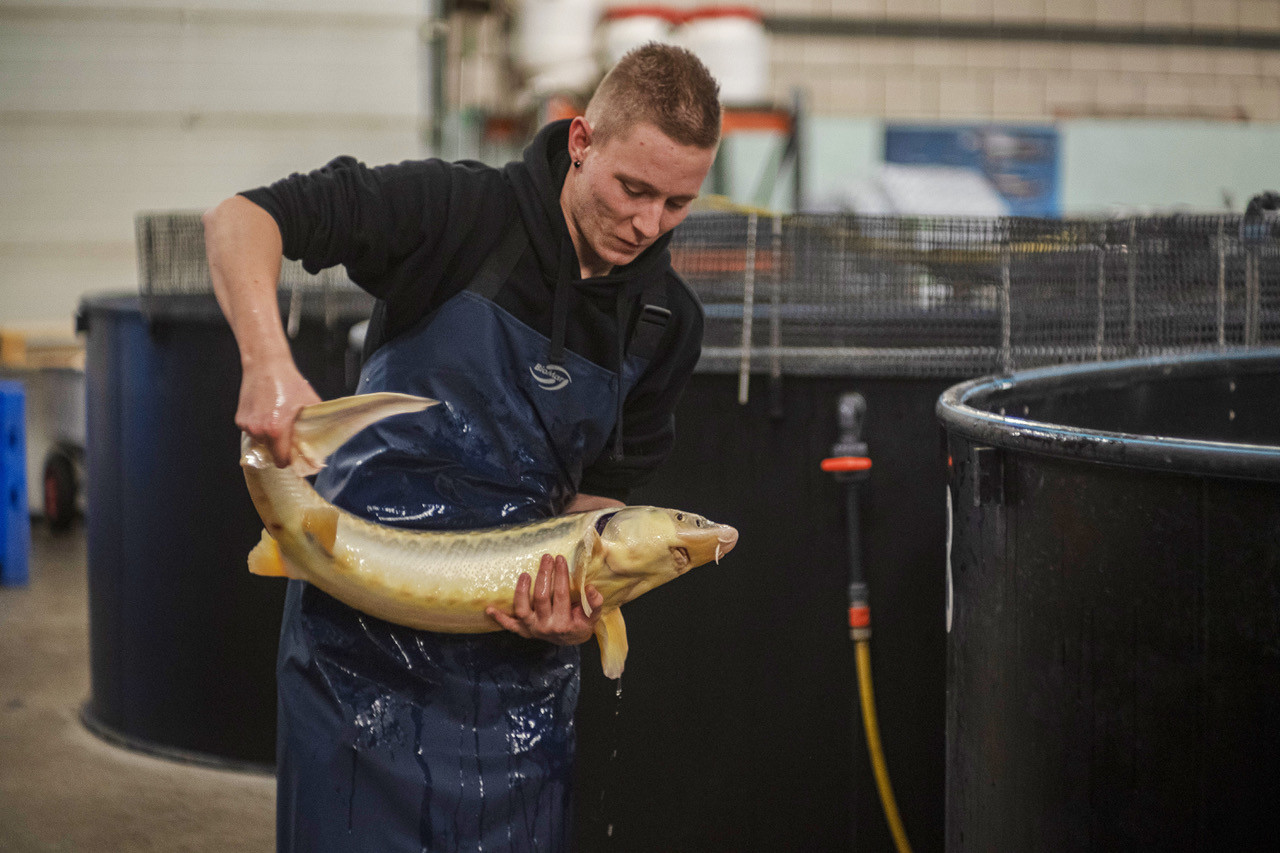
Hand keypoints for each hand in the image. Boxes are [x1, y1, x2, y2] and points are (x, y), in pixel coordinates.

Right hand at [236, 362, 320, 466]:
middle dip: (281, 447)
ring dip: (270, 437)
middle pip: (272, 453)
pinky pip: (253, 432)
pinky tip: (267, 412)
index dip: (291, 459)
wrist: (265, 364)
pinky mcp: (240, 420)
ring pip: (262, 443)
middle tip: (289, 433)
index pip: (282, 461)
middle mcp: (259, 431)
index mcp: (276, 430)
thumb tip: (320, 446)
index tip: (296, 454)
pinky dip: (260, 428)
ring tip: (277, 418)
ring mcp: (247, 426)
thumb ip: (315, 428)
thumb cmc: (289, 382)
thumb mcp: (309, 404)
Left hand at [487, 554, 603, 644]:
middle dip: (545, 575)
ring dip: (521, 591)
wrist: (571, 640)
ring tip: (525, 574)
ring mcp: (532, 629)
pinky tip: (489, 609)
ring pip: (523, 609)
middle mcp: (546, 627)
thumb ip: (595, 604)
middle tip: (546, 558)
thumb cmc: (580, 624)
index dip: (561, 575)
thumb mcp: (592, 617)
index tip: (560, 559)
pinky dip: (499, 618)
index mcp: (564, 623)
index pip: (561, 595)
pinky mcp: (524, 631)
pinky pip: (510, 625)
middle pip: (542, 597)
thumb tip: (591, 588)